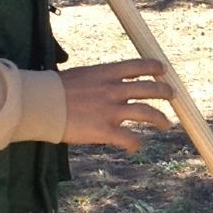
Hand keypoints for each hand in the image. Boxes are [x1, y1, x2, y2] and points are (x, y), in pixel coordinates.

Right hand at [60, 59, 174, 151]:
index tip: (163, 70)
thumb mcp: (81, 76)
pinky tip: (134, 147)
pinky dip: (135, 144)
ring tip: (166, 124)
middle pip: (149, 88)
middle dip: (165, 92)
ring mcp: (111, 110)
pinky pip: (129, 139)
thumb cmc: (54, 89)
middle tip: (172, 95)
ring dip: (160, 119)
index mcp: (106, 73)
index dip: (154, 67)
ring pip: (147, 113)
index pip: (138, 65)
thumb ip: (98, 80)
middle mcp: (113, 90)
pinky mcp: (105, 130)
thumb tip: (105, 84)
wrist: (40, 104)